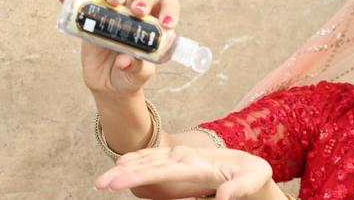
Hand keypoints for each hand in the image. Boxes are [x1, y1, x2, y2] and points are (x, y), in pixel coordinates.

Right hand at [47, 0, 180, 95]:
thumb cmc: (131, 75)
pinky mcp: (91, 17)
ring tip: (114, 0)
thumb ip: (137, 68)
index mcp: (155, 22)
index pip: (167, 5)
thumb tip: (125, 60)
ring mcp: (113, 11)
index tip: (165, 23)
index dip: (169, 9)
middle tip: (138, 11)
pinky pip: (78, 0)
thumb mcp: (139, 75)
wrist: (111, 84)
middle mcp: (136, 12)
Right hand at [94, 146, 273, 199]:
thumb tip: (224, 199)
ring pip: (148, 159)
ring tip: (104, 178)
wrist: (249, 163)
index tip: (117, 179)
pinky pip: (153, 158)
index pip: (163, 169)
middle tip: (100, 182)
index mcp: (198, 163)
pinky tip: (122, 164)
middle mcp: (185, 157)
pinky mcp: (178, 161)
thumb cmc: (251, 173)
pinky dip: (137, 160)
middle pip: (149, 163)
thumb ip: (238, 188)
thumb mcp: (253, 180)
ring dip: (126, 167)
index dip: (139, 174)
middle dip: (123, 172)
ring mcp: (180, 157)